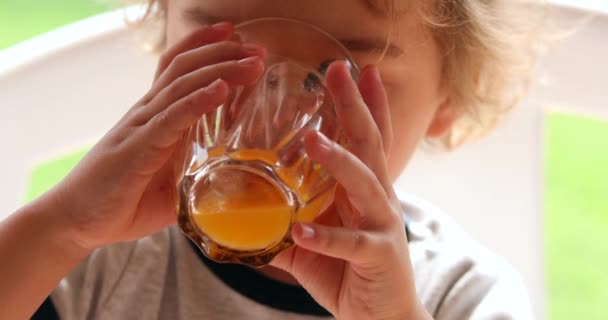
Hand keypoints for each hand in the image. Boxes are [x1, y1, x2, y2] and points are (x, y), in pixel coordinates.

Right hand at [42, 22, 265, 251]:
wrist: (76, 222)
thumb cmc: (122, 202)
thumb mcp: (171, 186)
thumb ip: (197, 177)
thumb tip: (232, 187)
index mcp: (154, 117)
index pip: (177, 68)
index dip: (204, 47)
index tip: (236, 37)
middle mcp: (146, 114)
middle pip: (185, 68)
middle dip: (224, 53)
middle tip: (258, 50)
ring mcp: (141, 128)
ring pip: (181, 85)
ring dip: (220, 70)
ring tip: (252, 64)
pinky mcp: (137, 148)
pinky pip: (171, 118)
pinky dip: (198, 101)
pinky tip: (221, 90)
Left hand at [271, 62, 430, 319]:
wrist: (382, 318)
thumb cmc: (349, 272)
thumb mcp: (312, 244)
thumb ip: (281, 226)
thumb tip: (239, 216)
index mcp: (365, 190)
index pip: (368, 139)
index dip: (365, 104)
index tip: (356, 70)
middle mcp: (379, 200)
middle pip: (370, 145)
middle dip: (356, 106)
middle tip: (340, 72)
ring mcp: (383, 226)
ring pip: (365, 185)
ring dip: (339, 161)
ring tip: (313, 140)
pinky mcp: (379, 257)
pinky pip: (352, 245)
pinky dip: (327, 238)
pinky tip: (303, 231)